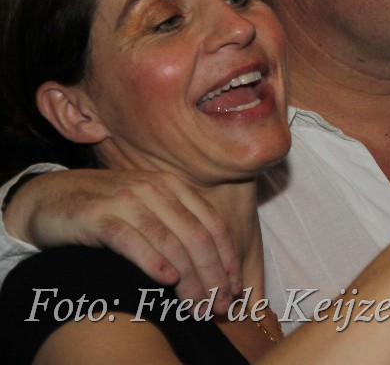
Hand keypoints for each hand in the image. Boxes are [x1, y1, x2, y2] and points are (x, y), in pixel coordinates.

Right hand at [6, 170, 240, 311]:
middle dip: (213, 275)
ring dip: (188, 278)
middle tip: (219, 306)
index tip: (236, 290)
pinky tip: (166, 280)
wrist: (49, 198)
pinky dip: (152, 260)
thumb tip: (216, 273)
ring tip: (196, 306)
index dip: (228, 260)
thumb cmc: (107, 210)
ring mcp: (127, 200)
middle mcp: (155, 189)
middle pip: (197, 237)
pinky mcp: (97, 215)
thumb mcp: (149, 212)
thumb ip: (179, 230)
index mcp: (175, 187)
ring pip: (170, 241)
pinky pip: (131, 239)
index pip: (213, 226)